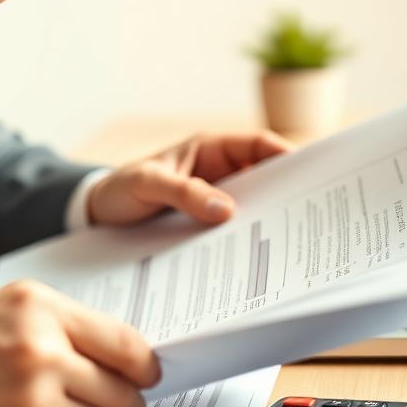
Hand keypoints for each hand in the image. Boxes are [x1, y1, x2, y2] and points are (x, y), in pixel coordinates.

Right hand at [0, 280, 160, 406]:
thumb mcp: (6, 307)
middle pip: (124, 391)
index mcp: (42, 311)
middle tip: (114, 404)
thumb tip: (124, 353)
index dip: (146, 366)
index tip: (147, 375)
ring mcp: (35, 403)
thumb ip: (65, 322)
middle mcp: (44, 353)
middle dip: (125, 402)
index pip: (128, 344)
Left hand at [87, 131, 292, 226]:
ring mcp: (213, 201)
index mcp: (210, 149)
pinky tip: (253, 260)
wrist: (95, 216)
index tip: (310, 175)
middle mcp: (217, 173)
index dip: (287, 156)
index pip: (258, 146)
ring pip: (251, 209)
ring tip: (289, 245)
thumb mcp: (146, 183)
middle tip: (309, 218)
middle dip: (285, 196)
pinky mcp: (205, 226)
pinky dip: (243, 241)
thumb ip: (182, 193)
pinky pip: (232, 231)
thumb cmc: (119, 188)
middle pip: (263, 180)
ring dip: (265, 223)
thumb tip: (225, 210)